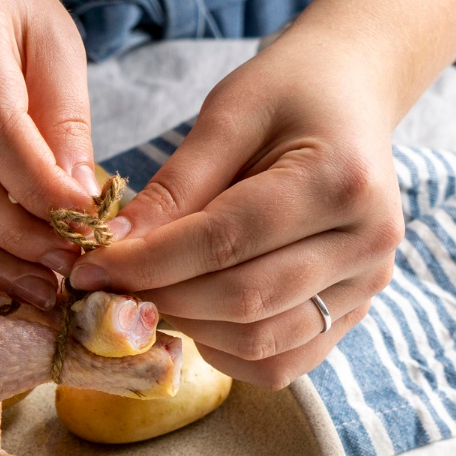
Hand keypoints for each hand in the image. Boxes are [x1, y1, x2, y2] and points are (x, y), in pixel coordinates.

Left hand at [71, 34, 404, 387]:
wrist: (354, 95)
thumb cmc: (289, 93)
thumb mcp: (227, 114)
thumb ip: (173, 187)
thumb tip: (114, 250)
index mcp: (340, 181)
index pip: (224, 242)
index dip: (146, 264)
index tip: (87, 269)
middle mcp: (368, 242)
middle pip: (243, 302)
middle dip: (159, 300)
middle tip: (103, 290)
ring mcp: (368, 285)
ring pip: (260, 344)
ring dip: (187, 330)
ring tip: (146, 296)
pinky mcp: (354, 312)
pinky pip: (279, 362)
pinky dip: (223, 350)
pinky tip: (192, 312)